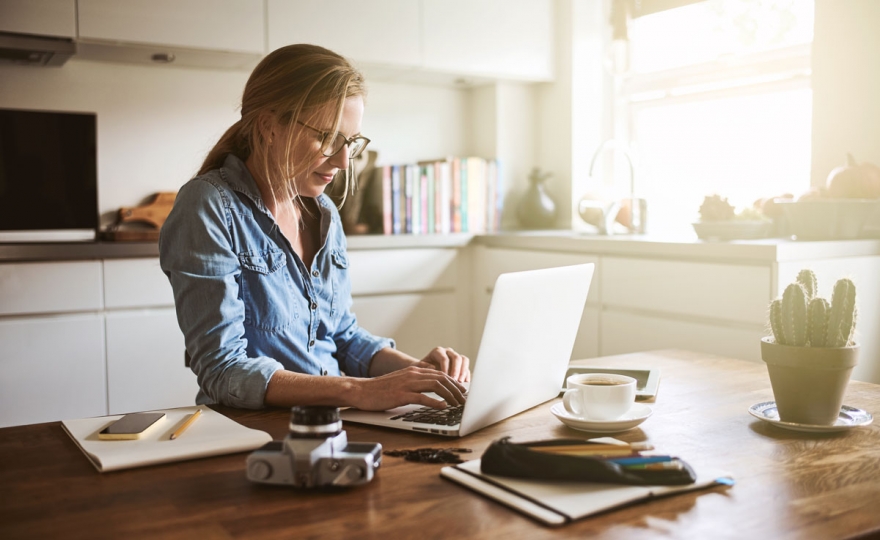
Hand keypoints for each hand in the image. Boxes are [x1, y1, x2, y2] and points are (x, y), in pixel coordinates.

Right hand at [350, 366, 467, 410]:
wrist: (361, 390)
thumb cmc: (380, 388)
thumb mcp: (401, 380)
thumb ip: (416, 380)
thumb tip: (431, 385)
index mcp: (414, 371)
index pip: (440, 373)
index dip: (453, 382)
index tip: (462, 391)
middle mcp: (413, 374)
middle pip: (442, 378)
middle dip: (456, 389)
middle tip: (465, 399)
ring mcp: (407, 384)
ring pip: (436, 386)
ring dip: (450, 395)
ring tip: (458, 404)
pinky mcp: (401, 395)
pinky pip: (422, 397)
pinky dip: (435, 402)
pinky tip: (442, 407)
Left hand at [416, 347, 470, 383]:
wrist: (423, 371)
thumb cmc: (419, 369)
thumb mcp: (417, 367)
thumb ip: (422, 366)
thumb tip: (432, 367)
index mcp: (437, 351)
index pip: (444, 358)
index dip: (446, 368)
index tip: (445, 378)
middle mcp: (448, 352)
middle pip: (456, 357)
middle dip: (456, 370)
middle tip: (455, 380)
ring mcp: (455, 358)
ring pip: (464, 360)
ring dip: (463, 371)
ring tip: (461, 382)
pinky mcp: (460, 365)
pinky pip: (466, 367)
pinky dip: (466, 375)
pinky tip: (465, 383)